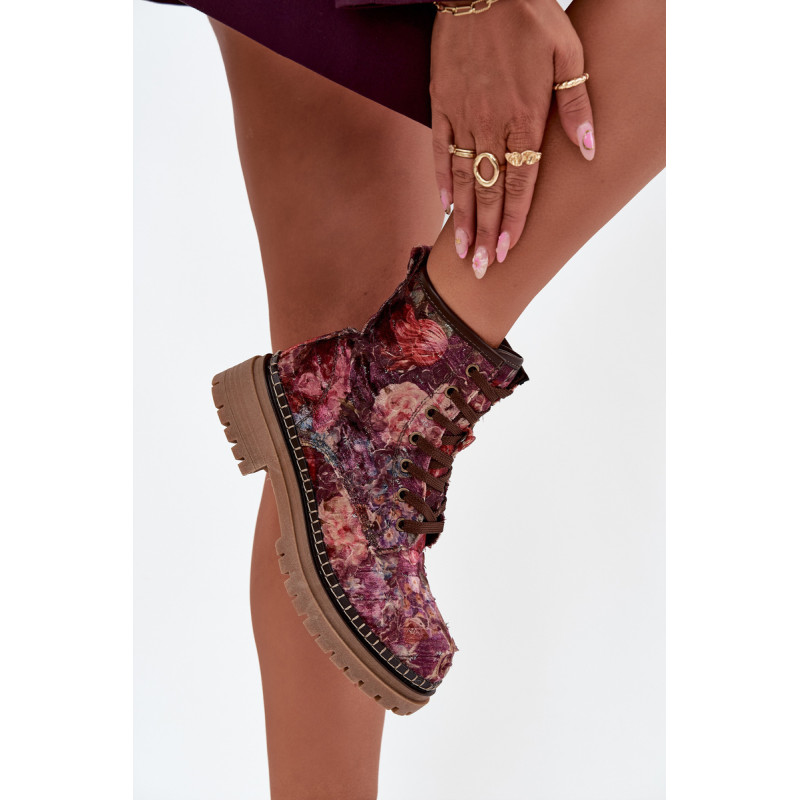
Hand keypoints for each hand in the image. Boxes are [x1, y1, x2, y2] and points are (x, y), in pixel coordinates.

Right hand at [430, 0, 594, 277]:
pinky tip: (445, 207)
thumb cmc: (531, 18)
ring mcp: (462, 116)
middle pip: (489, 190)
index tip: (509, 251)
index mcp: (525, 116)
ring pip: (462, 178)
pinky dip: (441, 181)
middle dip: (487, 233)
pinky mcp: (441, 105)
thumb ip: (576, 106)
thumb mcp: (568, 53)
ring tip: (461, 251)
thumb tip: (588, 151)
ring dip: (463, 218)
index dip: (516, 219)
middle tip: (480, 269)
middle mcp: (491, 124)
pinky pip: (439, 151)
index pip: (521, 181)